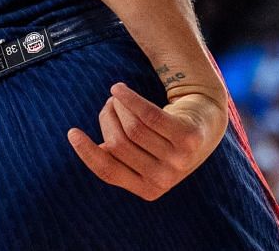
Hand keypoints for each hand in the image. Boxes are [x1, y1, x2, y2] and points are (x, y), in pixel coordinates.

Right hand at [67, 81, 226, 199]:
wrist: (206, 120)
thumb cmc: (165, 138)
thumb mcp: (144, 155)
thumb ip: (120, 157)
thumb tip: (97, 149)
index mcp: (148, 190)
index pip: (109, 171)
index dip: (87, 152)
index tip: (72, 132)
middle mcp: (164, 179)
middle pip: (118, 144)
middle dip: (107, 119)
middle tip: (108, 105)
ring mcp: (179, 160)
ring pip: (132, 128)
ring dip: (118, 106)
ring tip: (117, 96)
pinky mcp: (188, 137)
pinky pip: (149, 115)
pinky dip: (128, 98)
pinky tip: (118, 88)